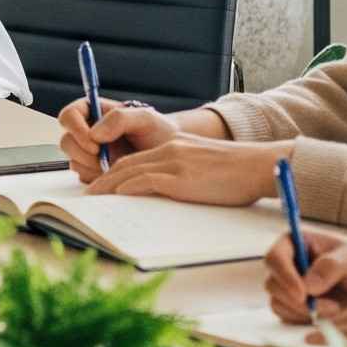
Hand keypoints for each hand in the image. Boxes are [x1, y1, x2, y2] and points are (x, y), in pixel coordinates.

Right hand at [58, 99, 176, 180]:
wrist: (169, 157)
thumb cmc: (159, 132)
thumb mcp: (144, 118)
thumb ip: (119, 119)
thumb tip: (94, 134)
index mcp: (94, 112)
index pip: (70, 115)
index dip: (75, 128)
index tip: (93, 142)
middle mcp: (88, 132)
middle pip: (67, 141)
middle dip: (82, 153)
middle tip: (102, 160)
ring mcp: (90, 154)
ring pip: (74, 162)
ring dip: (91, 168)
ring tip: (115, 167)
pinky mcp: (95, 172)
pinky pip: (85, 178)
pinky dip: (97, 179)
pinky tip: (115, 175)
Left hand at [86, 136, 287, 205]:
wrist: (256, 166)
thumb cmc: (236, 173)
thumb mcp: (203, 165)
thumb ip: (182, 173)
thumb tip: (168, 192)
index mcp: (174, 147)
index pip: (135, 159)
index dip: (114, 172)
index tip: (103, 185)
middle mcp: (169, 151)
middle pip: (126, 164)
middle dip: (104, 179)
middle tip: (90, 194)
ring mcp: (174, 163)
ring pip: (130, 172)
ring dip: (108, 186)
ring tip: (95, 198)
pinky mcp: (180, 178)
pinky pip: (145, 182)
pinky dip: (127, 189)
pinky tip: (118, 197)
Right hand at [263, 225, 346, 323]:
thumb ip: (331, 267)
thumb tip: (307, 286)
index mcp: (295, 242)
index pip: (275, 257)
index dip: (284, 276)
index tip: (303, 294)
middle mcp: (287, 264)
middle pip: (273, 284)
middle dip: (298, 301)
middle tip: (331, 307)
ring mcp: (289, 286)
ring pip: (278, 303)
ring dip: (304, 312)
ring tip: (336, 310)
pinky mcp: (294, 306)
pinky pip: (288, 317)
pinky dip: (305, 321)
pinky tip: (328, 317)